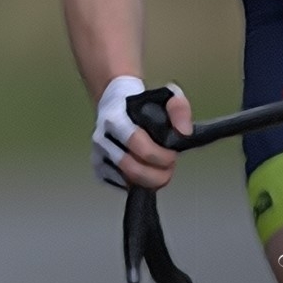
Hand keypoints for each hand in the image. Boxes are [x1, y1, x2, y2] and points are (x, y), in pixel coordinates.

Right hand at [91, 76, 190, 190]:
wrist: (113, 100)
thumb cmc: (141, 101)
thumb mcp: (166, 96)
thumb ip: (179, 109)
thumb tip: (184, 132)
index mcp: (114, 119)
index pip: (139, 146)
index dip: (162, 156)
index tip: (173, 153)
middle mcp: (101, 138)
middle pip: (132, 169)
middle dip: (158, 174)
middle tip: (169, 165)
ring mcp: (97, 155)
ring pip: (127, 182)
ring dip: (150, 181)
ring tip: (160, 168)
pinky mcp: (98, 169)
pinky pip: (121, 186)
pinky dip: (138, 184)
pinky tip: (146, 171)